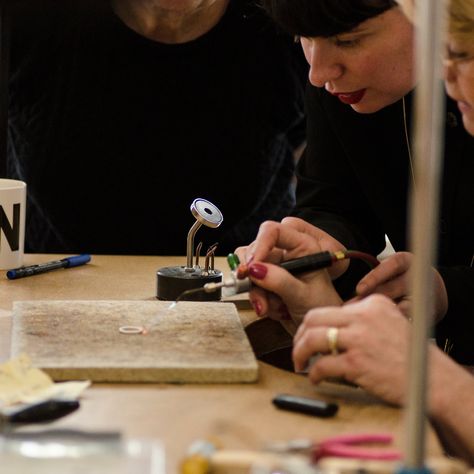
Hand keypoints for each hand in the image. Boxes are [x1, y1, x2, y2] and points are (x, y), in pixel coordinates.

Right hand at [236, 218, 342, 324]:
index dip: (259, 245)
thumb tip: (254, 270)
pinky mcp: (266, 282)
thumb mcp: (303, 295)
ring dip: (255, 292)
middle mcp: (286, 254)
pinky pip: (250, 286)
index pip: (273, 232)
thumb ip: (280, 281)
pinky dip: (257, 300)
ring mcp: (274, 268)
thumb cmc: (322, 307)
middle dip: (253, 276)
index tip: (252, 267)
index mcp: (301, 246)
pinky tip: (272, 310)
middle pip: (255, 251)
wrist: (321, 329)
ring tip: (268, 308)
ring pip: (249, 270)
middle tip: (258, 295)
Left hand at [293, 295, 410, 404]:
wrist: (431, 379)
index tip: (309, 337)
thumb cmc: (409, 356)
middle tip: (298, 350)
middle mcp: (363, 316)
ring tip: (300, 363)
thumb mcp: (389, 322)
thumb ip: (363, 320)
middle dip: (299, 336)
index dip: (313, 325)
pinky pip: (322, 365)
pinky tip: (316, 378)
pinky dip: (314, 373)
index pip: (329, 309)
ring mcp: (359, 338)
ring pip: (312, 338)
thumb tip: (331, 329)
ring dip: (299, 353)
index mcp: (371, 303)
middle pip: (314, 318)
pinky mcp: (357, 362)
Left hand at [355, 252, 447, 320]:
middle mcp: (417, 276)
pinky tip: (381, 329)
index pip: (390, 266)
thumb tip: (354, 296)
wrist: (433, 290)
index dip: (374, 278)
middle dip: (371, 299)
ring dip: (383, 314)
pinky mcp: (427, 312)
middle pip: (393, 288)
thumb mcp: (391, 270)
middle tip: (353, 309)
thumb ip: (375, 279)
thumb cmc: (401, 278)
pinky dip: (394, 323)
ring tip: (365, 321)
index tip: (359, 290)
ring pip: (401, 306)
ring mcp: (424, 294)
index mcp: (406, 261)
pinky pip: (408, 319)